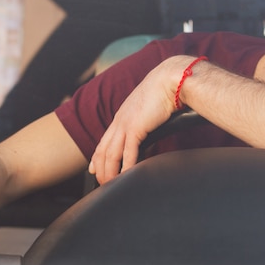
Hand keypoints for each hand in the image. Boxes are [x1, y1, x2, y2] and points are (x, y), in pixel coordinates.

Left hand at [89, 55, 195, 183]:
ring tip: (110, 184)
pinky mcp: (136, 127)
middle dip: (100, 169)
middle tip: (102, 184)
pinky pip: (128, 151)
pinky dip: (126, 166)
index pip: (104, 141)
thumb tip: (149, 127)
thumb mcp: (149, 108)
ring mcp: (126, 124)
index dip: (96, 157)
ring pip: (111, 153)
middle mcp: (120, 120)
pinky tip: (126, 176)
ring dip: (110, 171)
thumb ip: (145, 119)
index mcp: (122, 116)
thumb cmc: (165, 91)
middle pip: (103, 150)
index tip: (93, 169)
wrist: (170, 80)